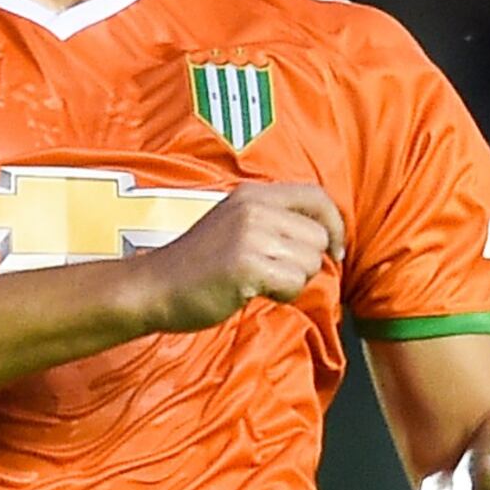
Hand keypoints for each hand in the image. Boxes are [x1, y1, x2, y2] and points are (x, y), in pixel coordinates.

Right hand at [130, 182, 342, 331]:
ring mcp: (250, 235)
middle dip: (304, 264)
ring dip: (291, 281)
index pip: (317, 197)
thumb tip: (325, 238)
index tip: (335, 250)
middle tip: (272, 274)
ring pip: (309, 263)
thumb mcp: (234, 224)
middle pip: (318, 238)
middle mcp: (254, 208)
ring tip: (257, 282)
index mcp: (253, 194)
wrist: (154, 286)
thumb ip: (274, 222)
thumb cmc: (197, 264)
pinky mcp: (247, 264)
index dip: (335, 225)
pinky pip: (294, 284)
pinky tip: (252, 292)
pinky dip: (281, 295)